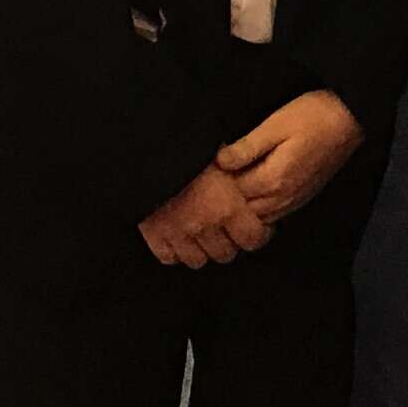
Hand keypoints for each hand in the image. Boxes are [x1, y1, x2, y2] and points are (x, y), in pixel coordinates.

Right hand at [138, 163, 270, 268]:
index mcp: (227, 206)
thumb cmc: (190, 146)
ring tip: (204, 234)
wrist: (149, 150)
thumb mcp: (224, 152)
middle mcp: (204, 225)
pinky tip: (179, 237)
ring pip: (198, 260)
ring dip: (203, 249)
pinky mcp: (154, 236)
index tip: (257, 225)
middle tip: (229, 229)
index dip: (258, 234)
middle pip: (226, 254)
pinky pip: (169, 257)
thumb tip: (255, 174)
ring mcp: (178, 234)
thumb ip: (241, 172)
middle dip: (230, 242)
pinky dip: (175, 250)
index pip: (253, 239)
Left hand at [217, 90, 365, 222]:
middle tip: (216, 178)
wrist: (351, 118)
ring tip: (233, 184)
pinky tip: (255, 191)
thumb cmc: (314, 115)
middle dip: (228, 196)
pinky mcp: (303, 198)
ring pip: (258, 217)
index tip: (209, 166)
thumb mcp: (276, 124)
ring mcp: (295, 200)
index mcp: (274, 179)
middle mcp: (283, 197)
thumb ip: (247, 147)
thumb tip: (219, 161)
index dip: (219, 179)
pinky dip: (260, 209)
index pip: (233, 190)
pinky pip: (274, 215)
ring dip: (244, 205)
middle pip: (243, 209)